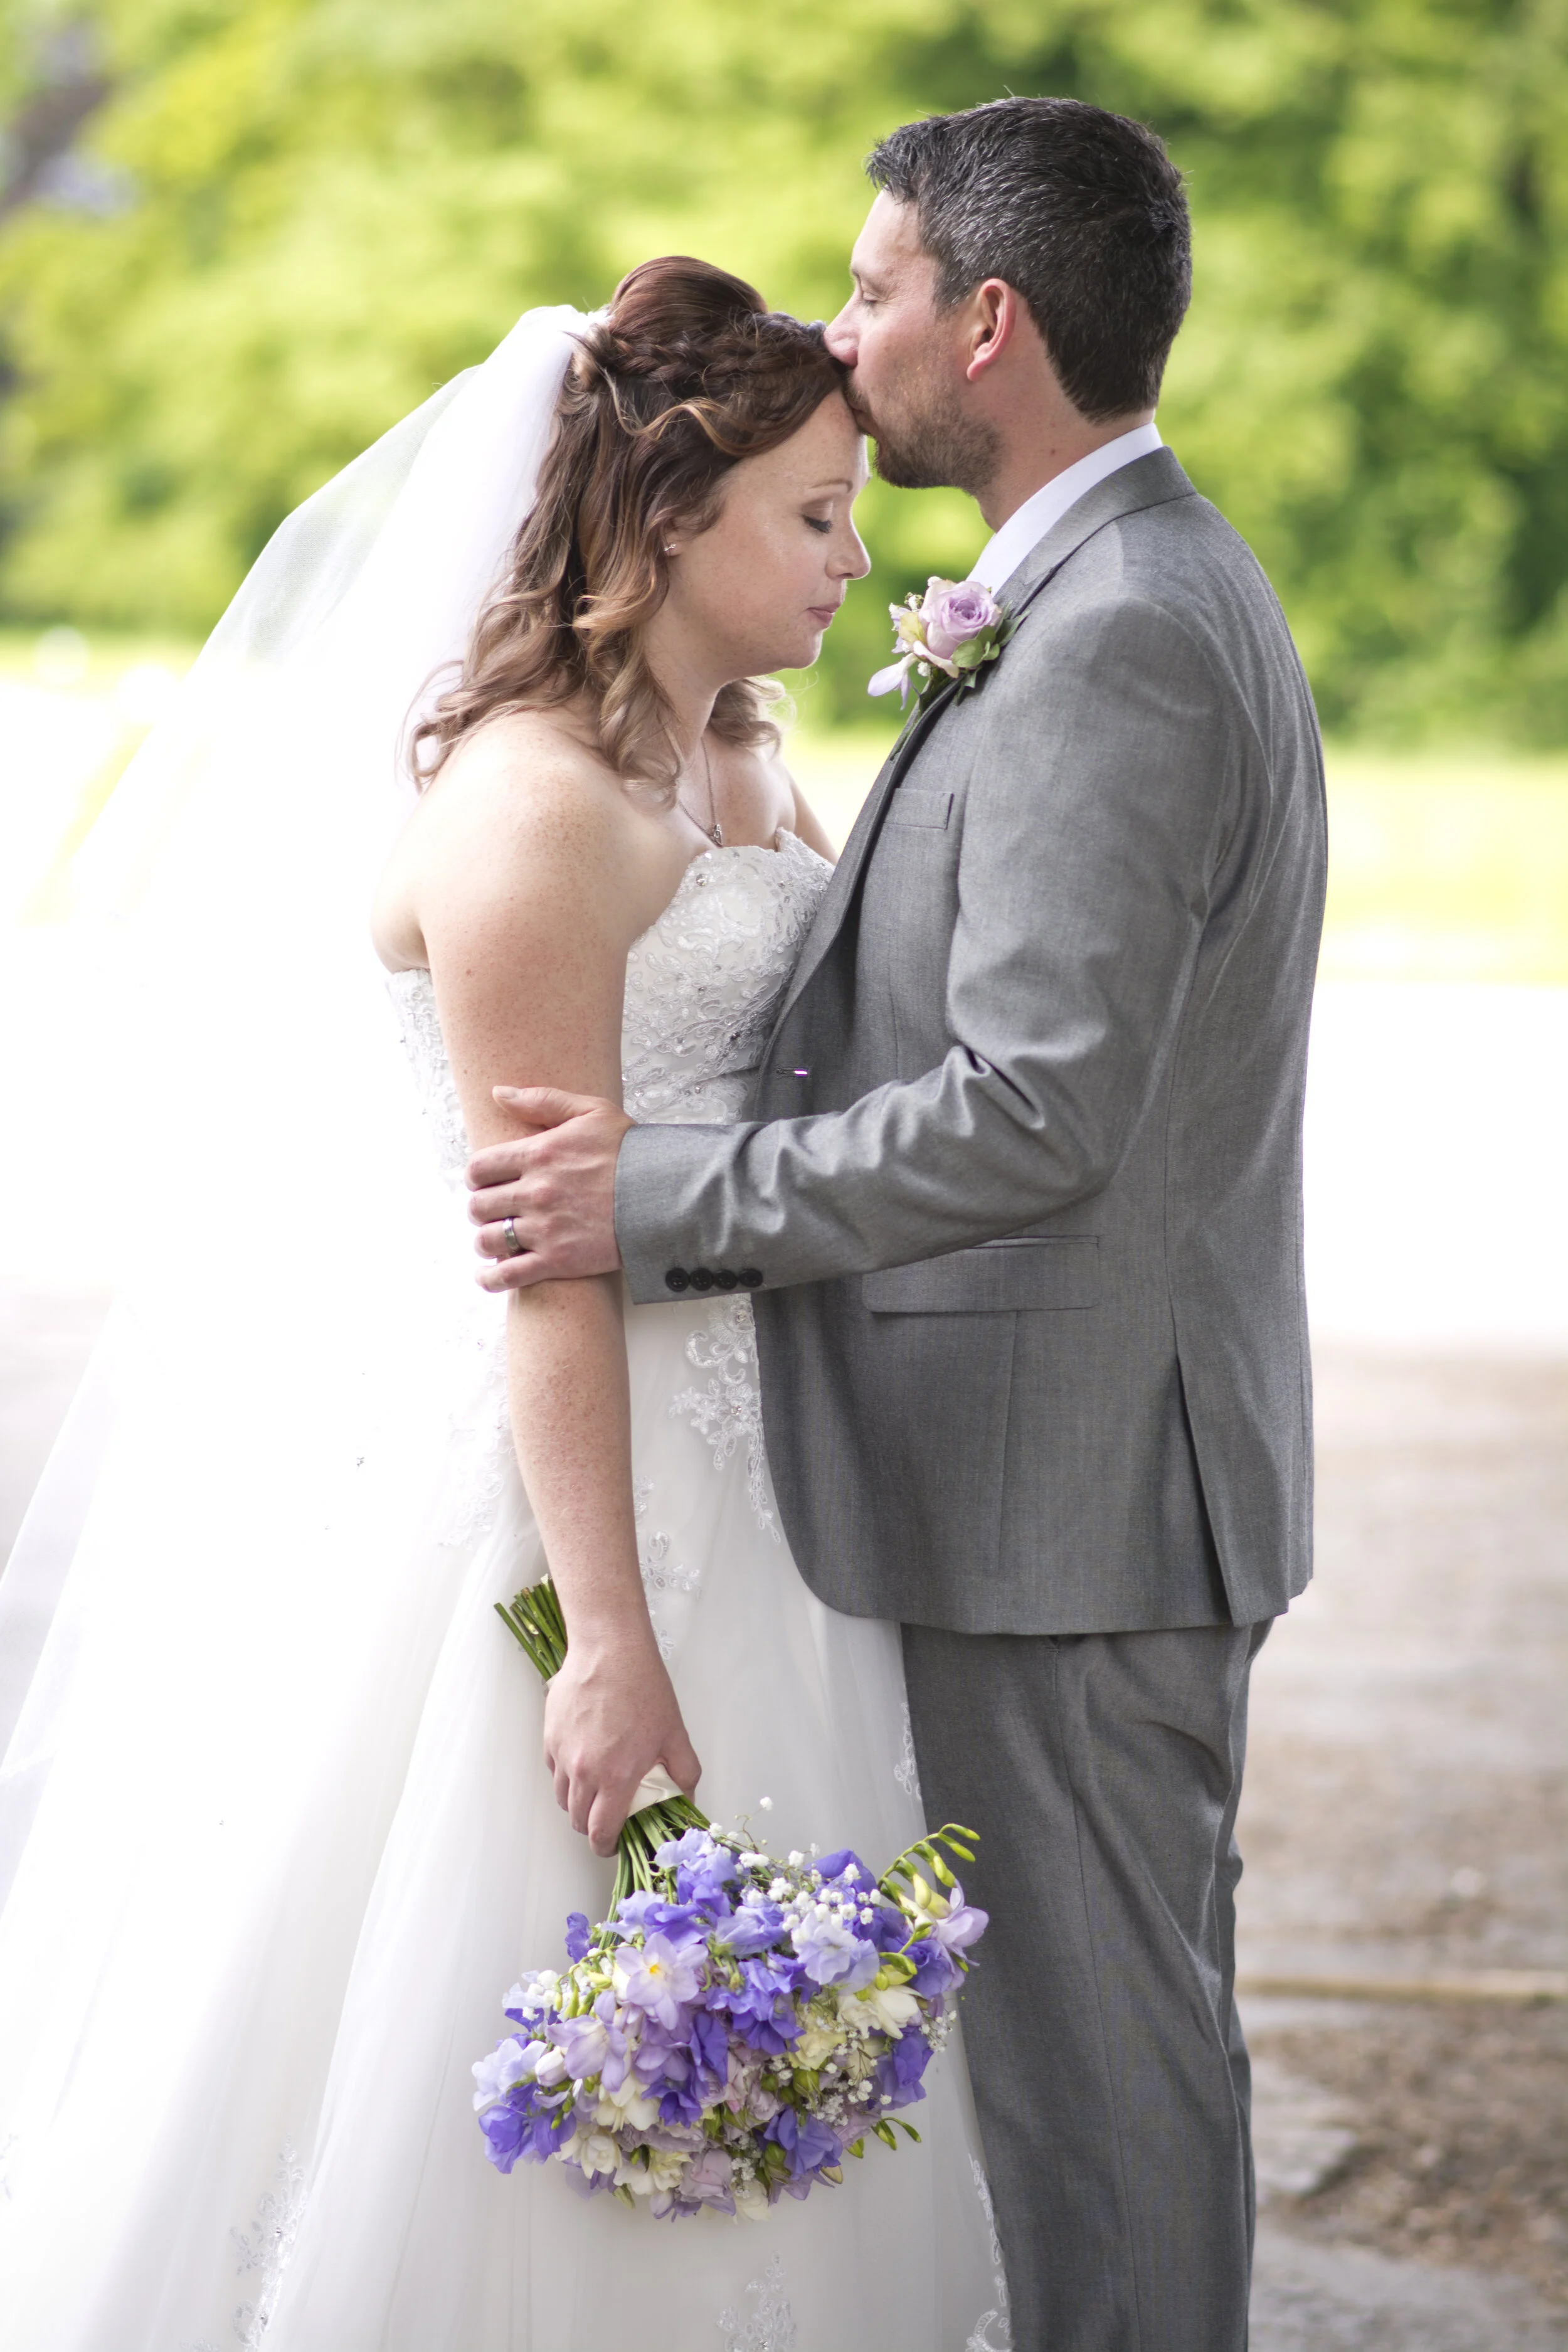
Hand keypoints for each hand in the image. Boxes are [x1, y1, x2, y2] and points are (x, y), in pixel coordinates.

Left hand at [468, 1087, 632, 1291]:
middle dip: (482, 1209)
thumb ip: (541, 1100)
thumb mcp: (591, 1111)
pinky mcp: (558, 1260)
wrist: (666, 1195)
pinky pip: (507, 1275)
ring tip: (496, 1240)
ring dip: (486, 1241)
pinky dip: (491, 1279)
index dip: (476, 1177)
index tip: (484, 1182)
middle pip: (479, 1205)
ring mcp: (545, 1228)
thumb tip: (499, 1092)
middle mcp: (535, 1192)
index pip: (479, 1168)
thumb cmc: (632, 1152)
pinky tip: (490, 1276)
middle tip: (494, 1211)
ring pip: (487, 1240)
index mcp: (538, 1154)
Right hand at [542, 1630, 701, 1855]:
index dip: (606, 1847)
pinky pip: (553, 1769)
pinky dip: (566, 1774)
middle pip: (577, 1820)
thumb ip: (684, 1773)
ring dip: (578, 1802)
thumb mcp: (675, 1734)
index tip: (613, 1845)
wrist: (610, 1648)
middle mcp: (582, 1770)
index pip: (600, 1832)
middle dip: (593, 1826)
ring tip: (597, 1787)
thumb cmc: (643, 1687)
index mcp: (614, 1776)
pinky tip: (584, 1759)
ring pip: (562, 1796)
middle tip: (609, 1816)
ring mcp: (561, 1752)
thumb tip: (686, 1799)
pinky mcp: (549, 1734)